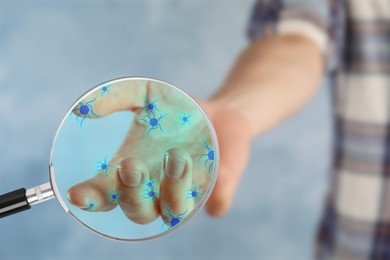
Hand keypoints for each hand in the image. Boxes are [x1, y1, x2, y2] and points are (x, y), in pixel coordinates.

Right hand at [67, 80, 250, 225]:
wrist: (218, 111)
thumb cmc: (175, 108)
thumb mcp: (145, 94)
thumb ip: (117, 96)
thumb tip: (85, 108)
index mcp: (134, 171)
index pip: (106, 196)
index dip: (91, 199)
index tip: (77, 193)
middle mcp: (157, 188)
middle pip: (138, 212)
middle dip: (131, 195)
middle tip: (131, 167)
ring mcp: (188, 191)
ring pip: (174, 213)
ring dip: (172, 193)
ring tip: (176, 159)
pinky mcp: (217, 189)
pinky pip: (216, 205)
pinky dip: (216, 197)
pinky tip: (218, 174)